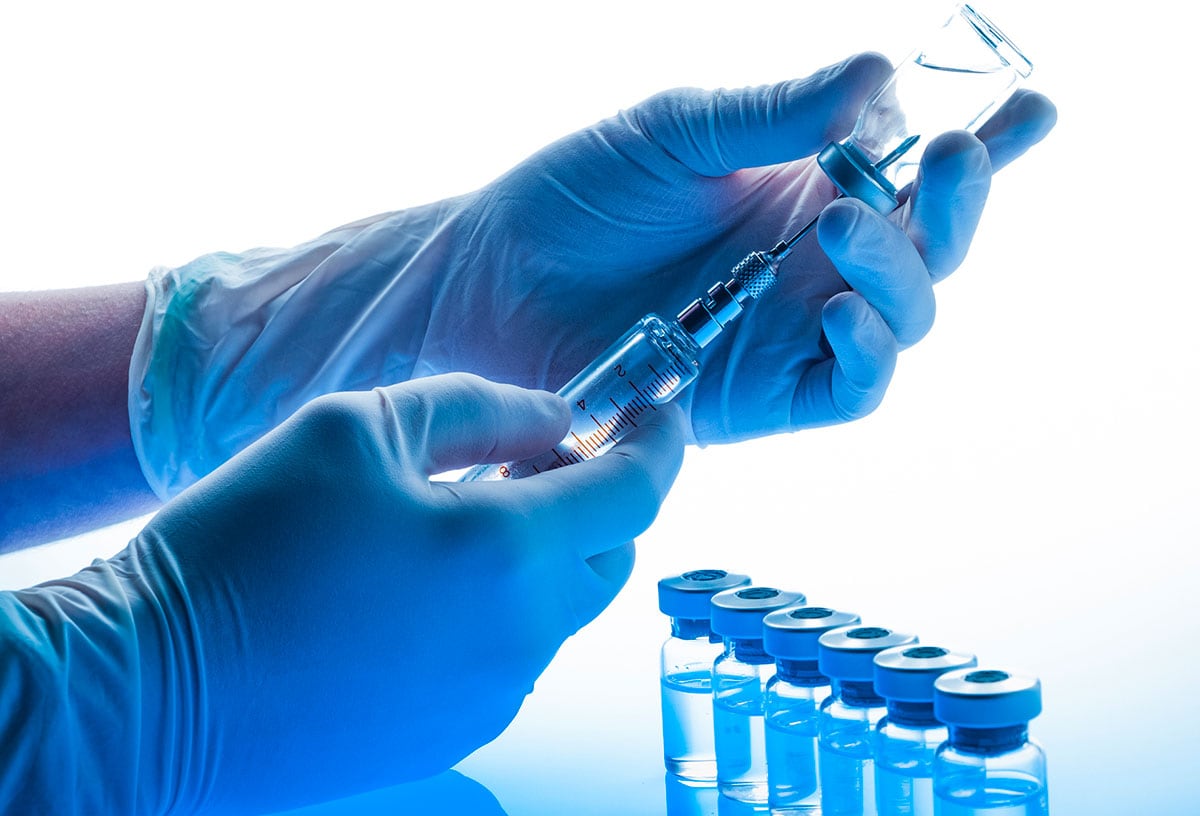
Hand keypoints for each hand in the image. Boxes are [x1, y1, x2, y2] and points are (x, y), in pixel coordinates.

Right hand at [0, 373, 684, 812]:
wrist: (151, 689)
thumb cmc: (245, 545)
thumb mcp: (357, 428)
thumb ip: (478, 410)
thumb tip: (552, 420)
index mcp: (504, 551)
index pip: (633, 491)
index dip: (660, 443)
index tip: (664, 414)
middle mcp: (518, 637)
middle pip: (607, 556)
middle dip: (594, 501)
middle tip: (537, 460)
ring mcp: (490, 697)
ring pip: (557, 609)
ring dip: (536, 557)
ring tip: (453, 523)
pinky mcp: (452, 733)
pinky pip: (508, 657)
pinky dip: (495, 609)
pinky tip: (419, 589)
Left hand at [131, 53, 1054, 494]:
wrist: (494, 275)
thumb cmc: (580, 194)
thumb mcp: (682, 131)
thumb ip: (781, 113)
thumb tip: (885, 77)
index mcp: (809, 188)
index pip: (916, 170)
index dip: (988, 147)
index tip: (1032, 110)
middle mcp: (817, 263)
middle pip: (932, 250)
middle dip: (953, 206)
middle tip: (940, 159)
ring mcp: (794, 331)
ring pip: (903, 321)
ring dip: (899, 274)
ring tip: (847, 226)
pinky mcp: (762, 394)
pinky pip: (848, 389)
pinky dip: (862, 352)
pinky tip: (834, 309)